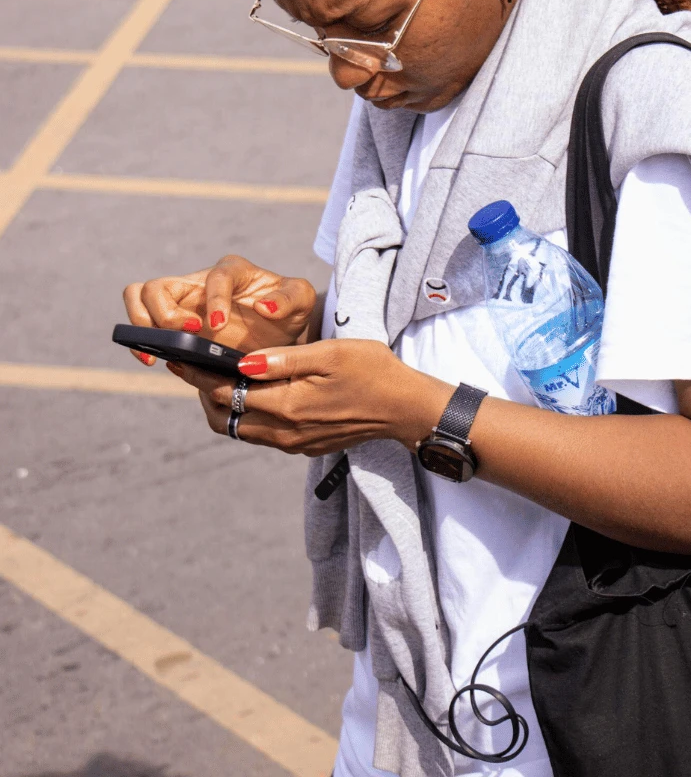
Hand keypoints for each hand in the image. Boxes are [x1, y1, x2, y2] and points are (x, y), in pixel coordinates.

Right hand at [123, 254, 316, 365]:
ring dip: (142, 323)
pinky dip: (138, 341)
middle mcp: (200, 282)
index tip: (219, 325)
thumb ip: (291, 298)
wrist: (277, 335)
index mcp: (234, 271)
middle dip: (165, 313)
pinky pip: (141, 323)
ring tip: (159, 351)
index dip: (215, 299)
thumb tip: (264, 306)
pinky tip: (153, 360)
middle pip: (160, 284)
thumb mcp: (302, 301)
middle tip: (189, 334)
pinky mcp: (172, 324)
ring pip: (139, 296)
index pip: (217, 276)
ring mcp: (181, 302)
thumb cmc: (288, 312)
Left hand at [169, 338, 451, 455]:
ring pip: (239, 429)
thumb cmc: (372, 371)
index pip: (225, 391)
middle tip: (191, 365)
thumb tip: (240, 362)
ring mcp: (293, 443)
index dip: (196, 374)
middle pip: (223, 417)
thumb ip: (284, 359)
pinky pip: (260, 433)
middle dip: (201, 391)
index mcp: (288, 406)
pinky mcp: (302, 446)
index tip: (175, 357)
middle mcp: (284, 432)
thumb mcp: (330, 354)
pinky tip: (249, 390)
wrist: (405, 409)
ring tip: (214, 375)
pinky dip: (245, 413)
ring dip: (221, 405)